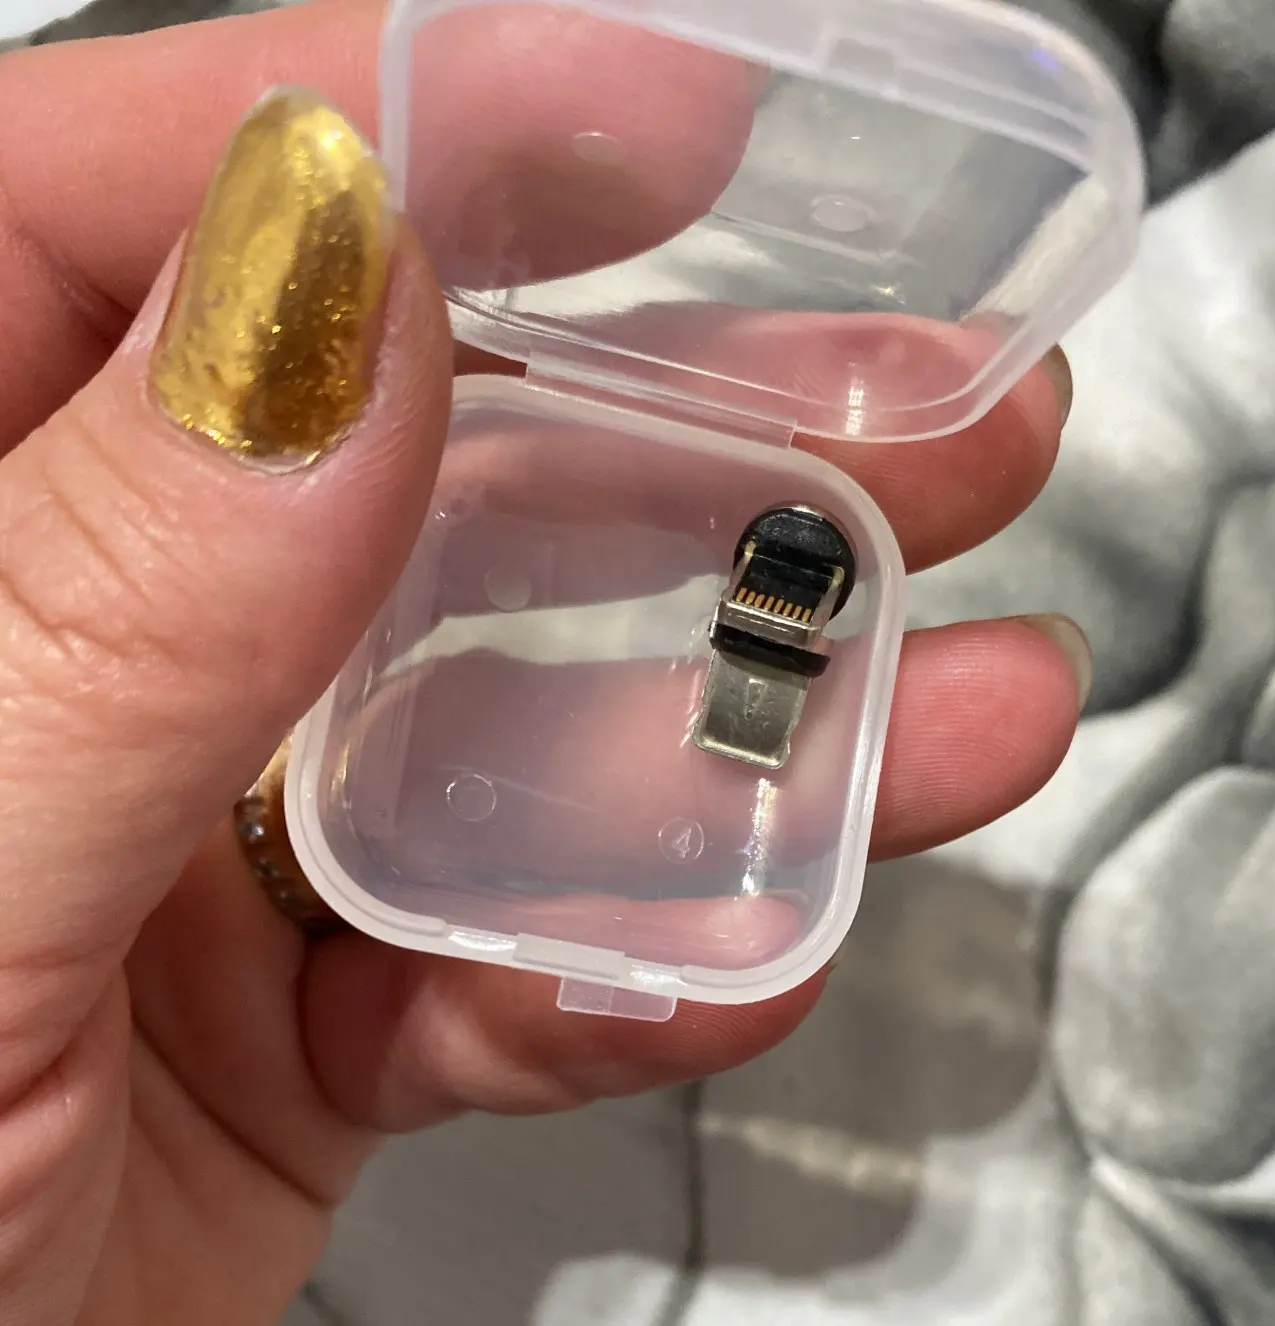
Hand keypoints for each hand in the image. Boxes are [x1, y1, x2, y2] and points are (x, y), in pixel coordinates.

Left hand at [0, 0, 1081, 1325]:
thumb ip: (120, 598)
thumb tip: (339, 279)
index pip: (142, 230)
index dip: (415, 141)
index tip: (679, 124)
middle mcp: (63, 650)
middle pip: (396, 464)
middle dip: (683, 440)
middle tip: (936, 411)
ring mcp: (185, 843)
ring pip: (494, 726)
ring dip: (729, 725)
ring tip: (961, 697)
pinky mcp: (281, 1027)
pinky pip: (493, 961)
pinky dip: (625, 973)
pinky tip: (757, 956)